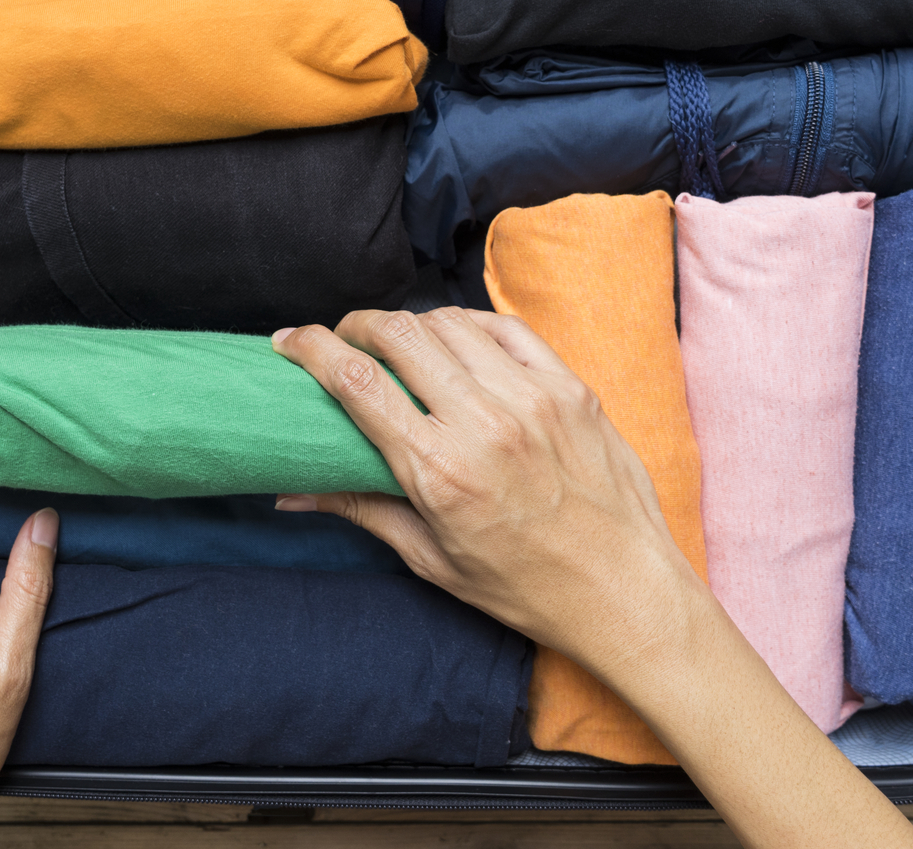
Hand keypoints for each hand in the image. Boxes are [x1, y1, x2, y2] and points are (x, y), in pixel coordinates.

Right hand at [272, 309, 912, 848]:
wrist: (625, 591)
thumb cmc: (526, 588)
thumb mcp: (433, 560)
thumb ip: (363, 509)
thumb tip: (291, 492)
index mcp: (439, 470)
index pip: (357, 380)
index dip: (310, 348)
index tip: (287, 340)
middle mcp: (483, 422)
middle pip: (399, 334)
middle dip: (358, 325)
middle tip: (343, 340)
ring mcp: (533, 398)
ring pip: (450, 323)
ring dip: (412, 324)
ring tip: (399, 343)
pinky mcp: (570, 388)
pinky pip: (506, 329)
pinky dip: (469, 324)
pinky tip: (456, 340)